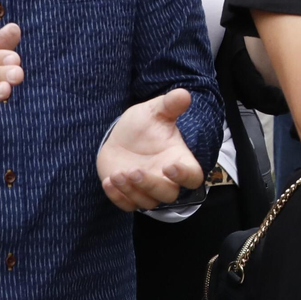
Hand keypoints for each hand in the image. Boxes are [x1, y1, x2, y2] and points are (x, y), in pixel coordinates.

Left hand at [97, 88, 205, 210]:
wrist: (122, 137)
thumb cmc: (145, 125)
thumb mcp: (155, 111)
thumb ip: (170, 105)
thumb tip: (183, 94)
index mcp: (178, 159)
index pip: (192, 176)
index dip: (185, 175)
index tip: (170, 166)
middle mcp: (166, 179)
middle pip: (168, 194)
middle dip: (151, 185)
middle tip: (134, 170)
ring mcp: (147, 190)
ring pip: (147, 202)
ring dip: (131, 191)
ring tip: (117, 174)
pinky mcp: (129, 195)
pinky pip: (127, 205)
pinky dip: (117, 198)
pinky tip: (108, 181)